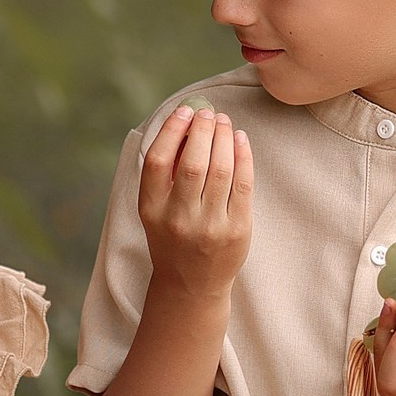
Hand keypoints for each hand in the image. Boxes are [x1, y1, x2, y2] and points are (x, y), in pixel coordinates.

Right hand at [138, 105, 252, 298]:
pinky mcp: (237, 230)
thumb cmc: (172, 238)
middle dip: (202, 130)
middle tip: (208, 113)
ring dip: (224, 138)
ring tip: (223, 123)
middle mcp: (179, 219)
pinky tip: (239, 140)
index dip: (171, 131)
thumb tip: (186, 124)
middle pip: (192, 163)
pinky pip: (243, 184)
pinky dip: (242, 156)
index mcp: (152, 210)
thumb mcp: (155, 210)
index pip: (158, 161)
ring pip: (221, 170)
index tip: (184, 111)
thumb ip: (165, 173)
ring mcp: (210, 226)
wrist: (191, 285)